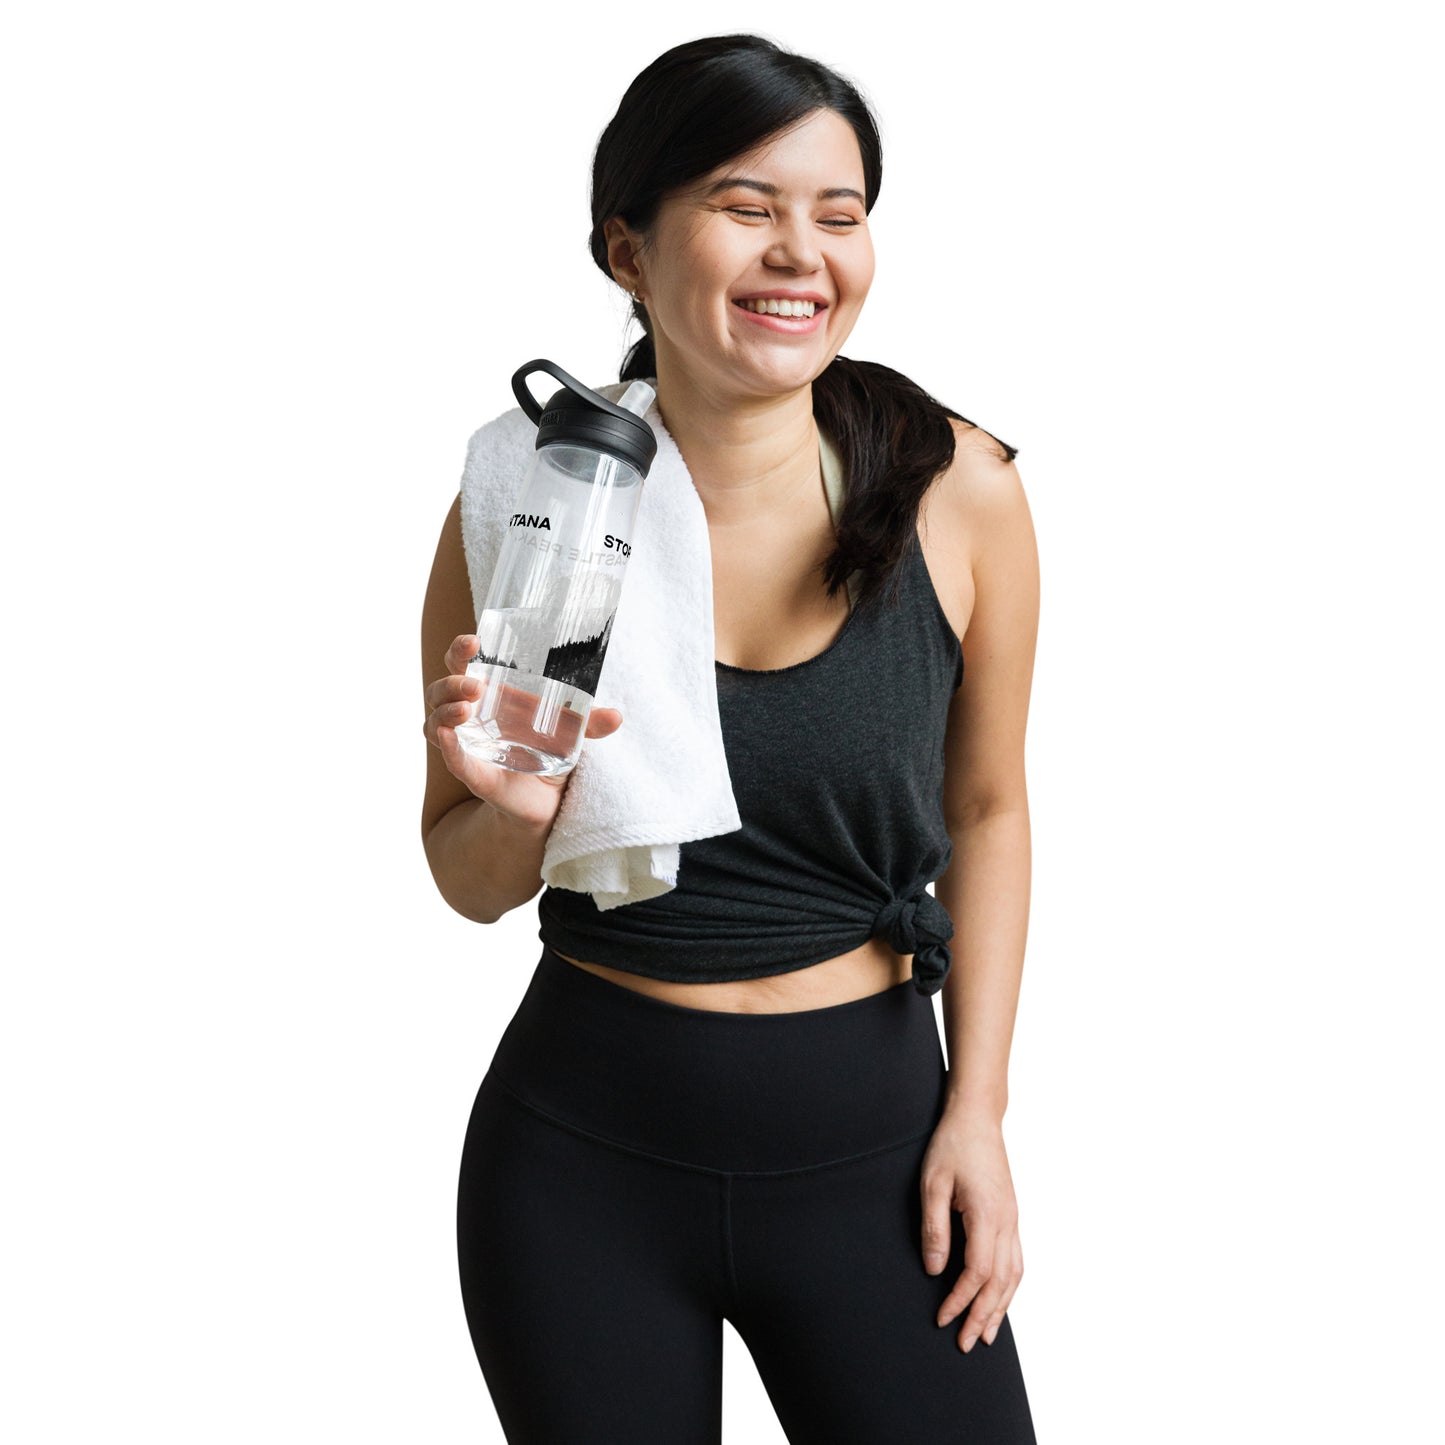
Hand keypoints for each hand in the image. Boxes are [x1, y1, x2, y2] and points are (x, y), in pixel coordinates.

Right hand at [422, 633, 624, 833]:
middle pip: (440, 689)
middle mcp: (470, 717)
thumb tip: (617, 717)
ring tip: (467, 709)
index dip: (460, 649)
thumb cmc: (549, 752)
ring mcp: (466, 744)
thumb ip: (591, 724)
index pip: (461, 664)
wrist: (547, 800)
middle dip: (453, 682)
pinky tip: (450, 735)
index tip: (474, 641)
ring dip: (446, 710)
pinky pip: (451, 757)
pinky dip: (447, 746)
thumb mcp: (572, 733)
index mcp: (490, 696)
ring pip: (435, 721)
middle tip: (477, 686)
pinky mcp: (471, 773)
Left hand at [920, 1108, 1023, 1352]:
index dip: (960, 1300)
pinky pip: (1016, 1260)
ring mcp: (1013, 1219)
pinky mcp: (1011, 1215)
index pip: (977, 1271)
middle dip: (982, 1315)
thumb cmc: (952, 1145)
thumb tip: (934, 1270)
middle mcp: (1007, 1222)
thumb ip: (934, 1228)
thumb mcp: (932, 1183)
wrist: (977, 1117)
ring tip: (986, 1335)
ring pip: (1014, 1275)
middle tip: (965, 1344)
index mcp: (987, 1215)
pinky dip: (1009, 1287)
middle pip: (1000, 1282)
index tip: (942, 1319)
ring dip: (1000, 1307)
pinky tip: (1000, 1298)